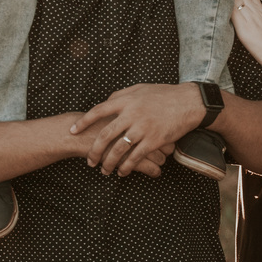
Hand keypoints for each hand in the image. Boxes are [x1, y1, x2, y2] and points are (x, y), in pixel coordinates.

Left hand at [70, 83, 201, 175]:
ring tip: (104, 170)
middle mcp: (132, 114)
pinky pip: (136, 157)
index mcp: (126, 100)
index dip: (83, 122)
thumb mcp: (140, 89)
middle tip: (89, 160)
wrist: (188, 102)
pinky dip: (127, 166)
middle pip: (105, 135)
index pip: (98, 111)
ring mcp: (142, 128)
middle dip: (94, 150)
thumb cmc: (164, 94)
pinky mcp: (154, 140)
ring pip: (119, 149)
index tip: (72, 131)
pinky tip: (122, 172)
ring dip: (109, 162)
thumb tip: (107, 101)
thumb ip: (122, 95)